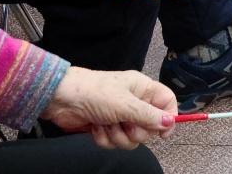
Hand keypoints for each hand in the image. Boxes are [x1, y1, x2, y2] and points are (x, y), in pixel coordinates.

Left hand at [43, 67, 176, 148]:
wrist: (62, 99)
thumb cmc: (95, 93)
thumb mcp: (125, 104)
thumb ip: (148, 115)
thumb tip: (170, 122)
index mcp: (142, 89)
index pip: (167, 102)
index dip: (168, 118)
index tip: (162, 133)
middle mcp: (134, 102)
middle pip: (149, 127)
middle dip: (135, 131)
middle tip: (124, 123)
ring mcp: (120, 116)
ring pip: (132, 139)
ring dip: (117, 136)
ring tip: (105, 124)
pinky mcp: (106, 128)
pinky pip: (115, 142)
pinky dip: (104, 138)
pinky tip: (95, 127)